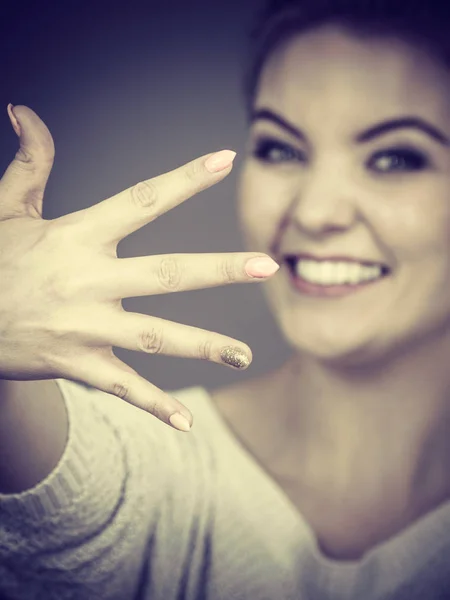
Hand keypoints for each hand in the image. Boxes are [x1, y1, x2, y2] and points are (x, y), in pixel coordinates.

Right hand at [0, 105, 278, 430]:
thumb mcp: (7, 209)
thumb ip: (30, 162)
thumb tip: (25, 110)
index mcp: (77, 235)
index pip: (142, 199)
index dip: (185, 179)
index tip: (226, 160)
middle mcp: (88, 280)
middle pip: (167, 274)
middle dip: (220, 270)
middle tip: (269, 267)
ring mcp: (83, 326)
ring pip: (155, 337)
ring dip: (204, 346)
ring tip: (244, 355)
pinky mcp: (74, 363)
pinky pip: (121, 388)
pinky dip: (153, 406)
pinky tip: (186, 423)